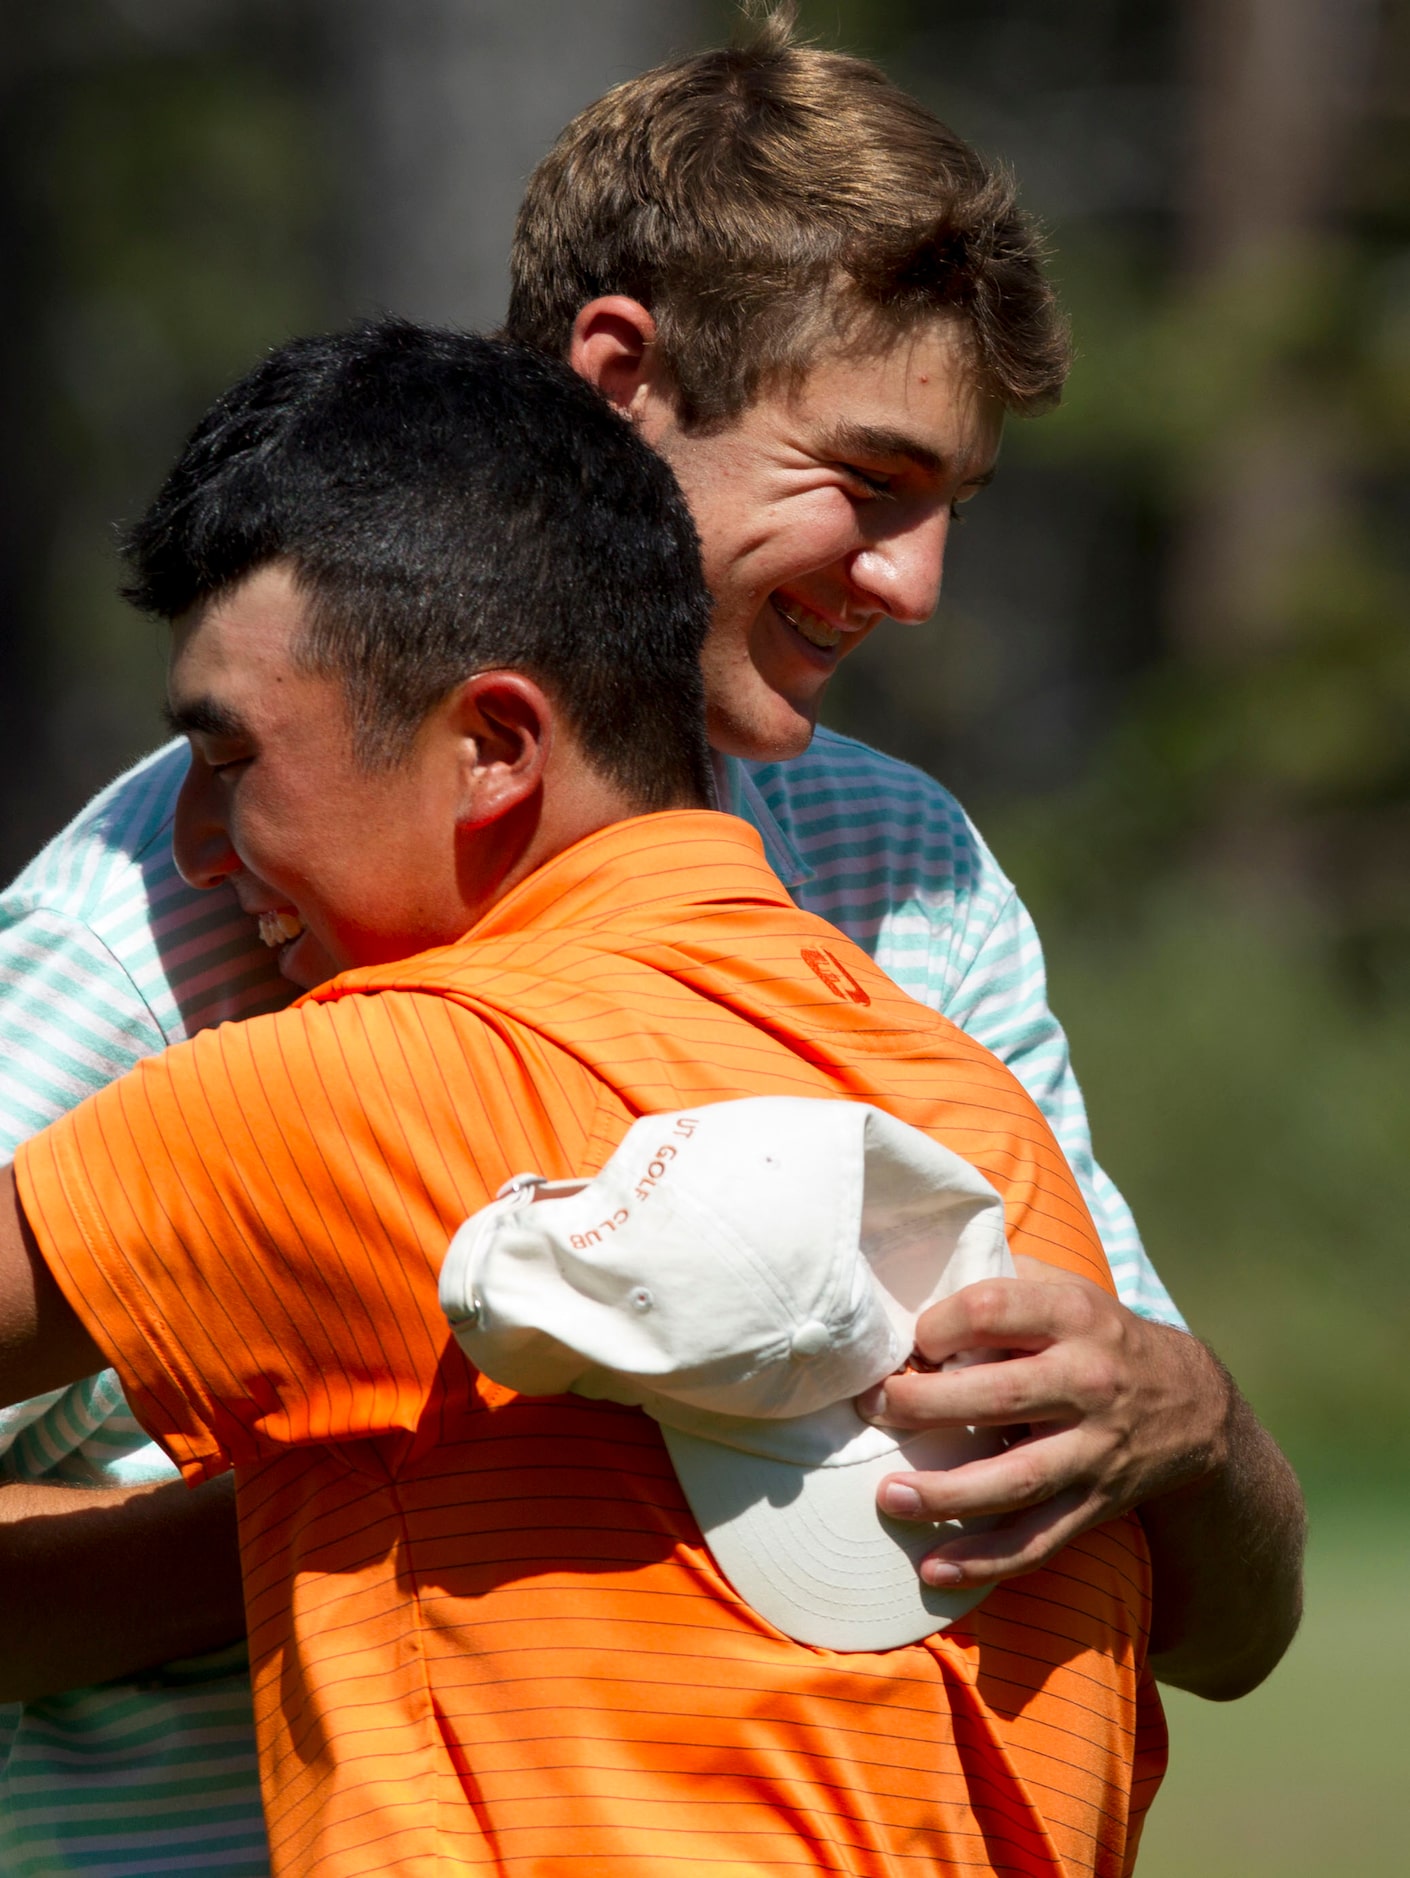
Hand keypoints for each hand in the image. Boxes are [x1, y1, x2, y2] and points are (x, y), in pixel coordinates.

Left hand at [858, 1256, 1305, 1697]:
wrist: (1193, 1405)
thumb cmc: (1101, 1337)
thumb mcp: (1068, 1291)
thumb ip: (1003, 1282)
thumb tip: (914, 1284)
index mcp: (1074, 1317)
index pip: (994, 1310)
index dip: (940, 1325)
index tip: (910, 1341)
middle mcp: (1088, 1382)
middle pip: (997, 1396)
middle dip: (924, 1405)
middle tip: (873, 1406)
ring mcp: (1094, 1450)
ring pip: (1015, 1481)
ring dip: (946, 1494)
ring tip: (890, 1496)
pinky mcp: (1095, 1503)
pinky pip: (1037, 1540)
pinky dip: (986, 1561)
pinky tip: (934, 1567)